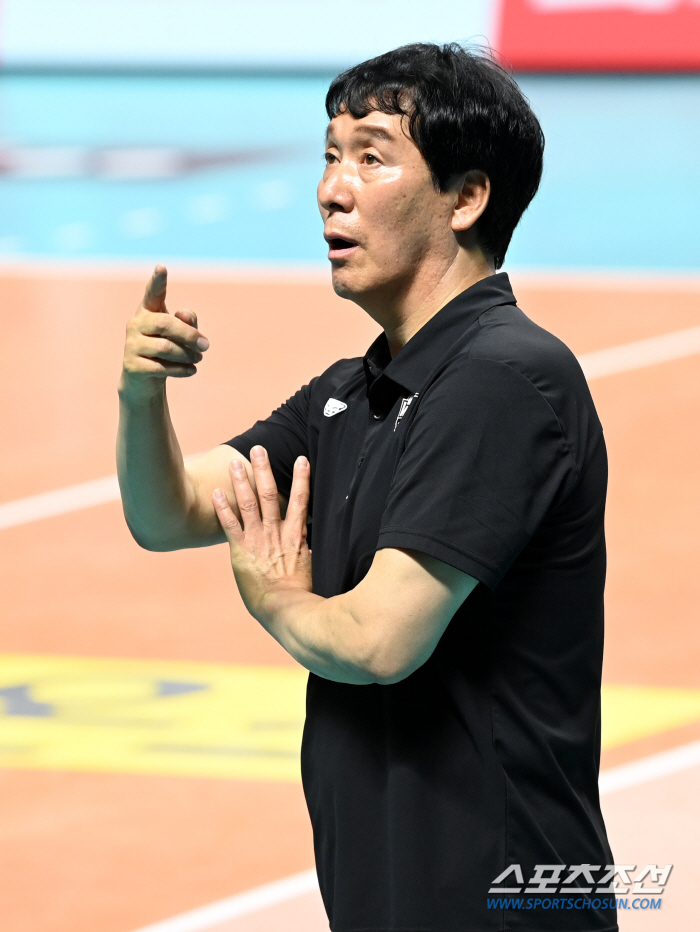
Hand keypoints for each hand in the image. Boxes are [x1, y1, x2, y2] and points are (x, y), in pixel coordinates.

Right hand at [119, 265, 209, 399]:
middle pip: (166, 323)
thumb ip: (188, 321)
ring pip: (165, 347)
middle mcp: (136, 324)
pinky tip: (191, 371)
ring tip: (198, 359)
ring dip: (187, 355)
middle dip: (189, 335)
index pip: (152, 293)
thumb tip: (184, 316)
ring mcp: (131, 345)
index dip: (158, 281)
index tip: (162, 267)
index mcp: (148, 311)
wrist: (145, 382)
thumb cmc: (167, 351)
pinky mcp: (132, 365)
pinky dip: (181, 369)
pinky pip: (161, 366)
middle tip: (206, 346)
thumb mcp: (182, 335)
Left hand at [212, 446, 311, 621]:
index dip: (302, 478)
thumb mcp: (312, 568)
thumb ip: (310, 552)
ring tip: (234, 463)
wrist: (286, 609)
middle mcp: (277, 532)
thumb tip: (320, 545)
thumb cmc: (302, 594)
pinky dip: (222, 508)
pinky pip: (230, 525)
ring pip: (249, 504)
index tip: (302, 460)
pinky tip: (215, 493)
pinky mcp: (241, 551)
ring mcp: (258, 540)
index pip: (301, 500)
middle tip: (258, 449)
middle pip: (270, 494)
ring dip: (241, 481)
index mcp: (296, 536)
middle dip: (263, 470)